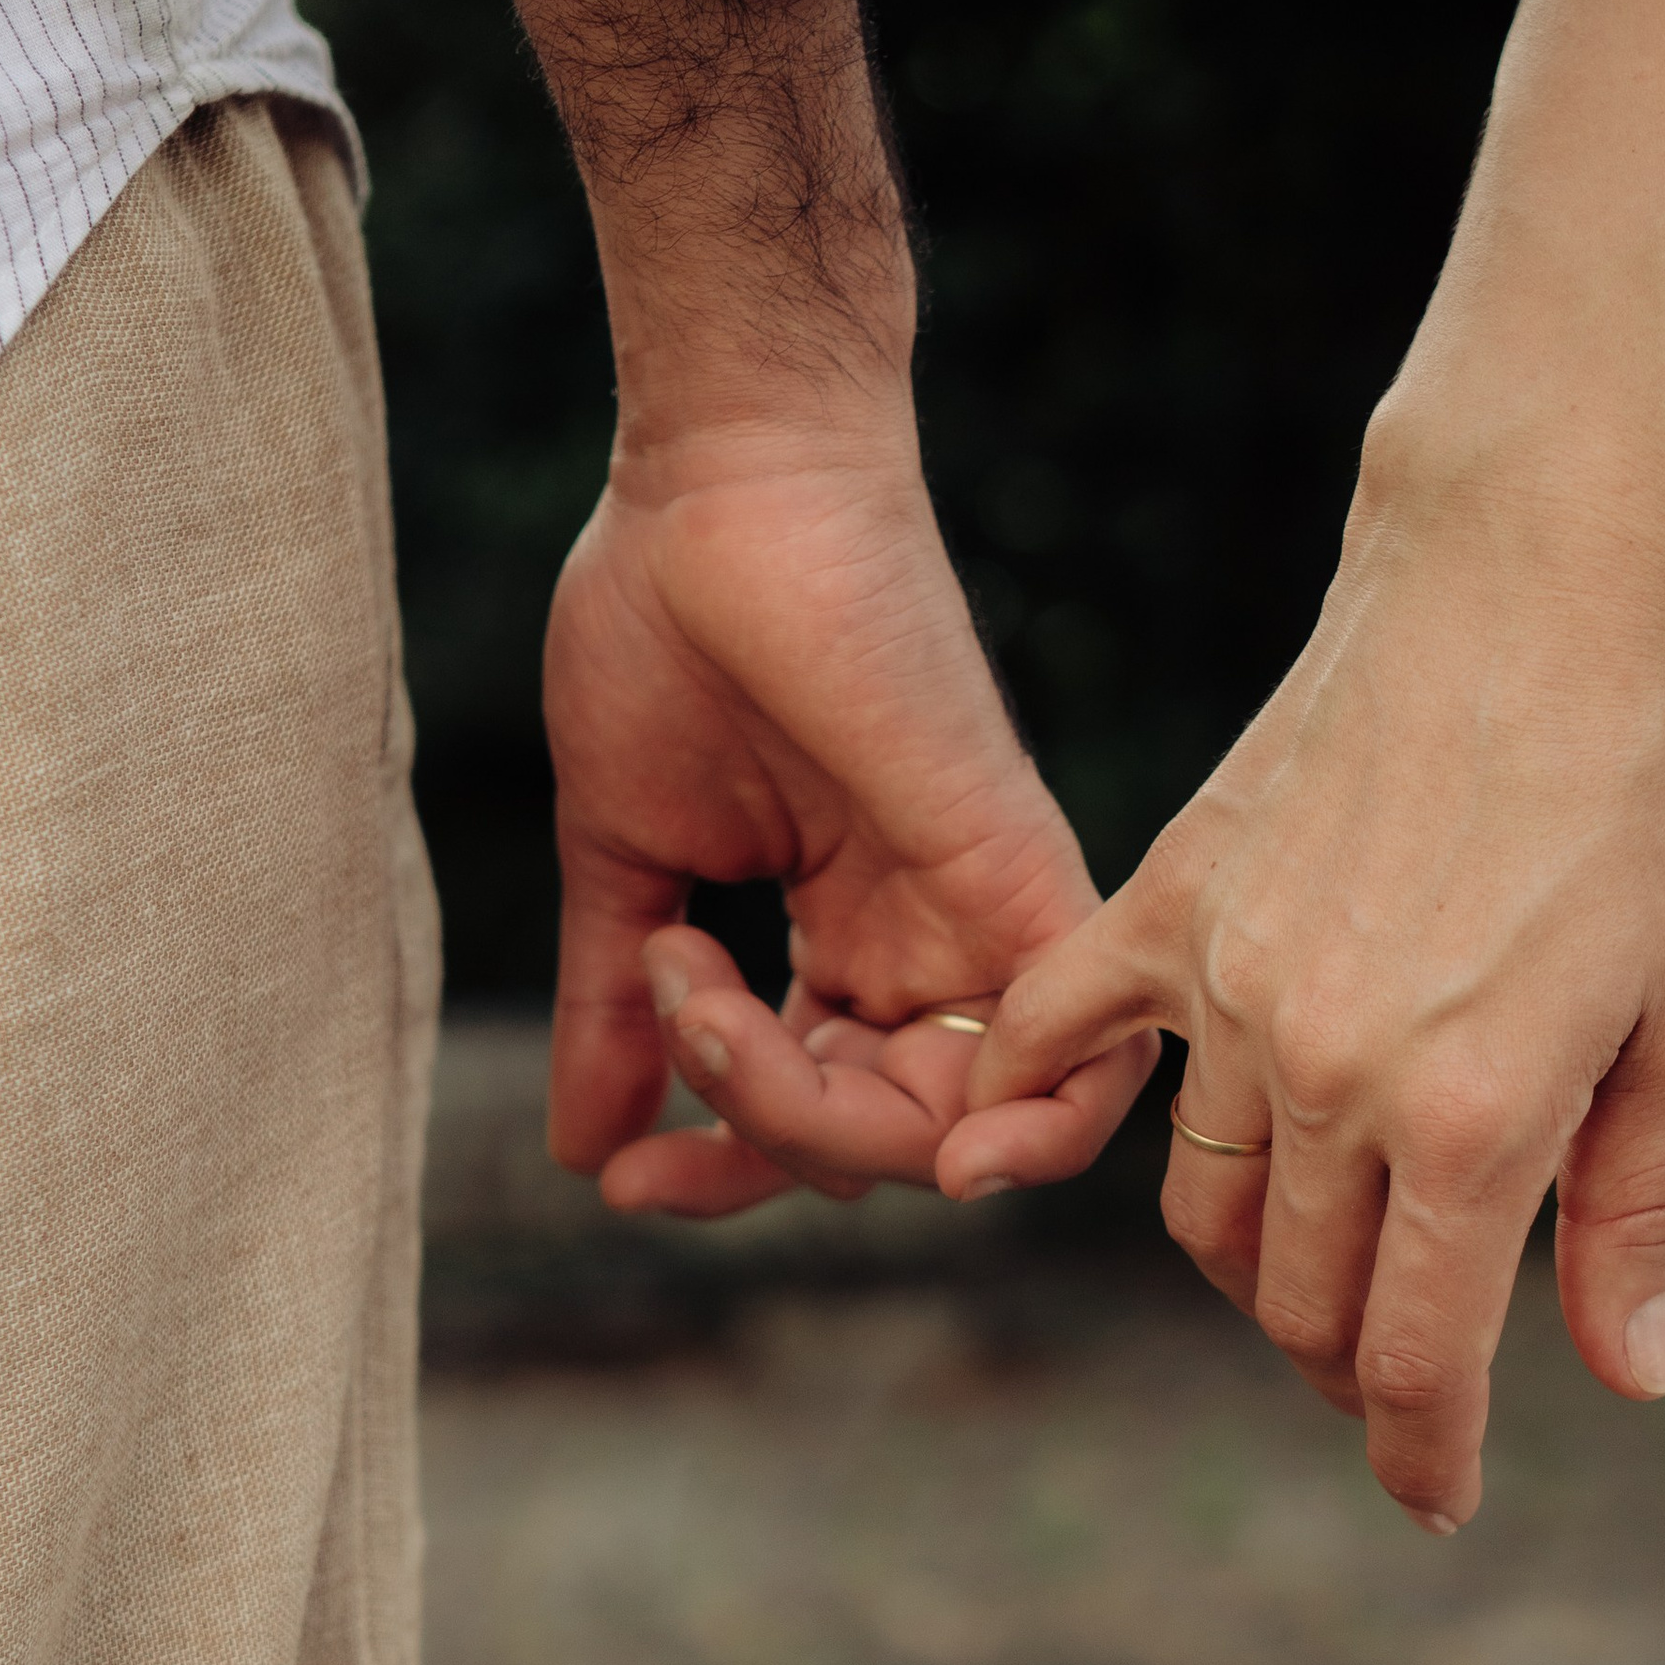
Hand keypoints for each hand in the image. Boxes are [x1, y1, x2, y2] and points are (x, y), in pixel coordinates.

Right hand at [545, 430, 1157, 1210]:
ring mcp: (981, 911)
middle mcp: (927, 939)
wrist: (717, 480)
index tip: (618, 1184)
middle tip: (671, 1038)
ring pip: (962, 1128)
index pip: (824, 1118)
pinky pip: (1079, 1059)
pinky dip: (1015, 1134)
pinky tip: (903, 1134)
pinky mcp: (1020, 874)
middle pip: (894, 1144)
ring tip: (702, 996)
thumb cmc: (667, 621)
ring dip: (812, 1118)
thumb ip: (620, 1009)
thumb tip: (585, 1146)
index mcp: (847, 935)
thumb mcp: (627, 859)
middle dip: (763, 1147)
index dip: (727, 1175)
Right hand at [949, 466, 1664, 1527]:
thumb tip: (1625, 1378)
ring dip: (1256, 1270)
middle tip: (1402, 1363)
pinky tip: (1016, 1161)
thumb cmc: (1639, 800)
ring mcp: (1232, 991)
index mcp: (1474, 1119)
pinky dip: (1034, 1115)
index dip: (1421, 1451)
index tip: (1434, 1494)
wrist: (1530, 592)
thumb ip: (1635, 1212)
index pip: (1412, 1357)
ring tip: (1319, 1263)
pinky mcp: (1168, 907)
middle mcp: (1334, 1074)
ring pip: (1203, 1211)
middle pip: (1300, 1302)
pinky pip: (1059, 1043)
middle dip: (1352, 1364)